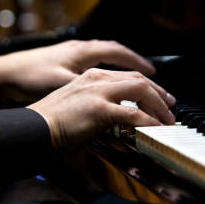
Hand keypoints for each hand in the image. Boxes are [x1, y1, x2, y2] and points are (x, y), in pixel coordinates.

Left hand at [0, 40, 155, 101]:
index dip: (139, 64)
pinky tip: (113, 86)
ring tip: (141, 84)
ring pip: (108, 58)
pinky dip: (111, 73)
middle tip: (156, 82)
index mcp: (83, 52)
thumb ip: (86, 90)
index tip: (155, 76)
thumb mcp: (59, 84)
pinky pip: (98, 64)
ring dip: (126, 69)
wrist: (4, 74)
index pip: (119, 53)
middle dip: (139, 67)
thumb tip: (109, 101)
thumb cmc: (28, 77)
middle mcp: (81, 49)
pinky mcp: (67, 63)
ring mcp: (74, 55)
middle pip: (119, 54)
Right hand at [27, 68, 175, 148]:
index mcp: (92, 75)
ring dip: (158, 105)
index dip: (148, 86)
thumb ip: (99, 104)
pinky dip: (148, 120)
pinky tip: (155, 128)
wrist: (34, 127)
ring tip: (167, 119)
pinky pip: (132, 113)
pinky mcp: (99, 109)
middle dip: (159, 93)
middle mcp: (97, 78)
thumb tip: (120, 119)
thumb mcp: (79, 104)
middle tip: (170, 107)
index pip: (128, 76)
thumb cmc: (52, 121)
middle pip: (139, 80)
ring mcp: (98, 92)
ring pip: (140, 90)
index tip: (160, 97)